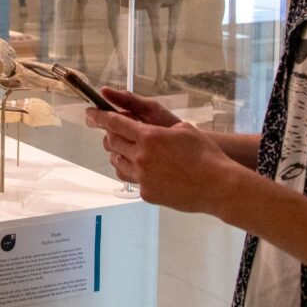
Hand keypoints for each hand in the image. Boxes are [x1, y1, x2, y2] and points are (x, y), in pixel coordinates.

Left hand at [86, 93, 234, 212]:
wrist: (216, 185)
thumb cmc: (204, 154)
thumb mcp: (183, 128)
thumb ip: (159, 127)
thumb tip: (147, 129)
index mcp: (148, 136)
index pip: (114, 123)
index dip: (99, 116)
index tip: (90, 112)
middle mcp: (140, 156)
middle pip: (112, 142)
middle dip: (109, 134)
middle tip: (111, 130)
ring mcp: (142, 177)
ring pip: (117, 162)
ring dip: (118, 153)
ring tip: (126, 150)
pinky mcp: (147, 193)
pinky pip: (131, 179)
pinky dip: (133, 171)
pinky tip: (143, 169)